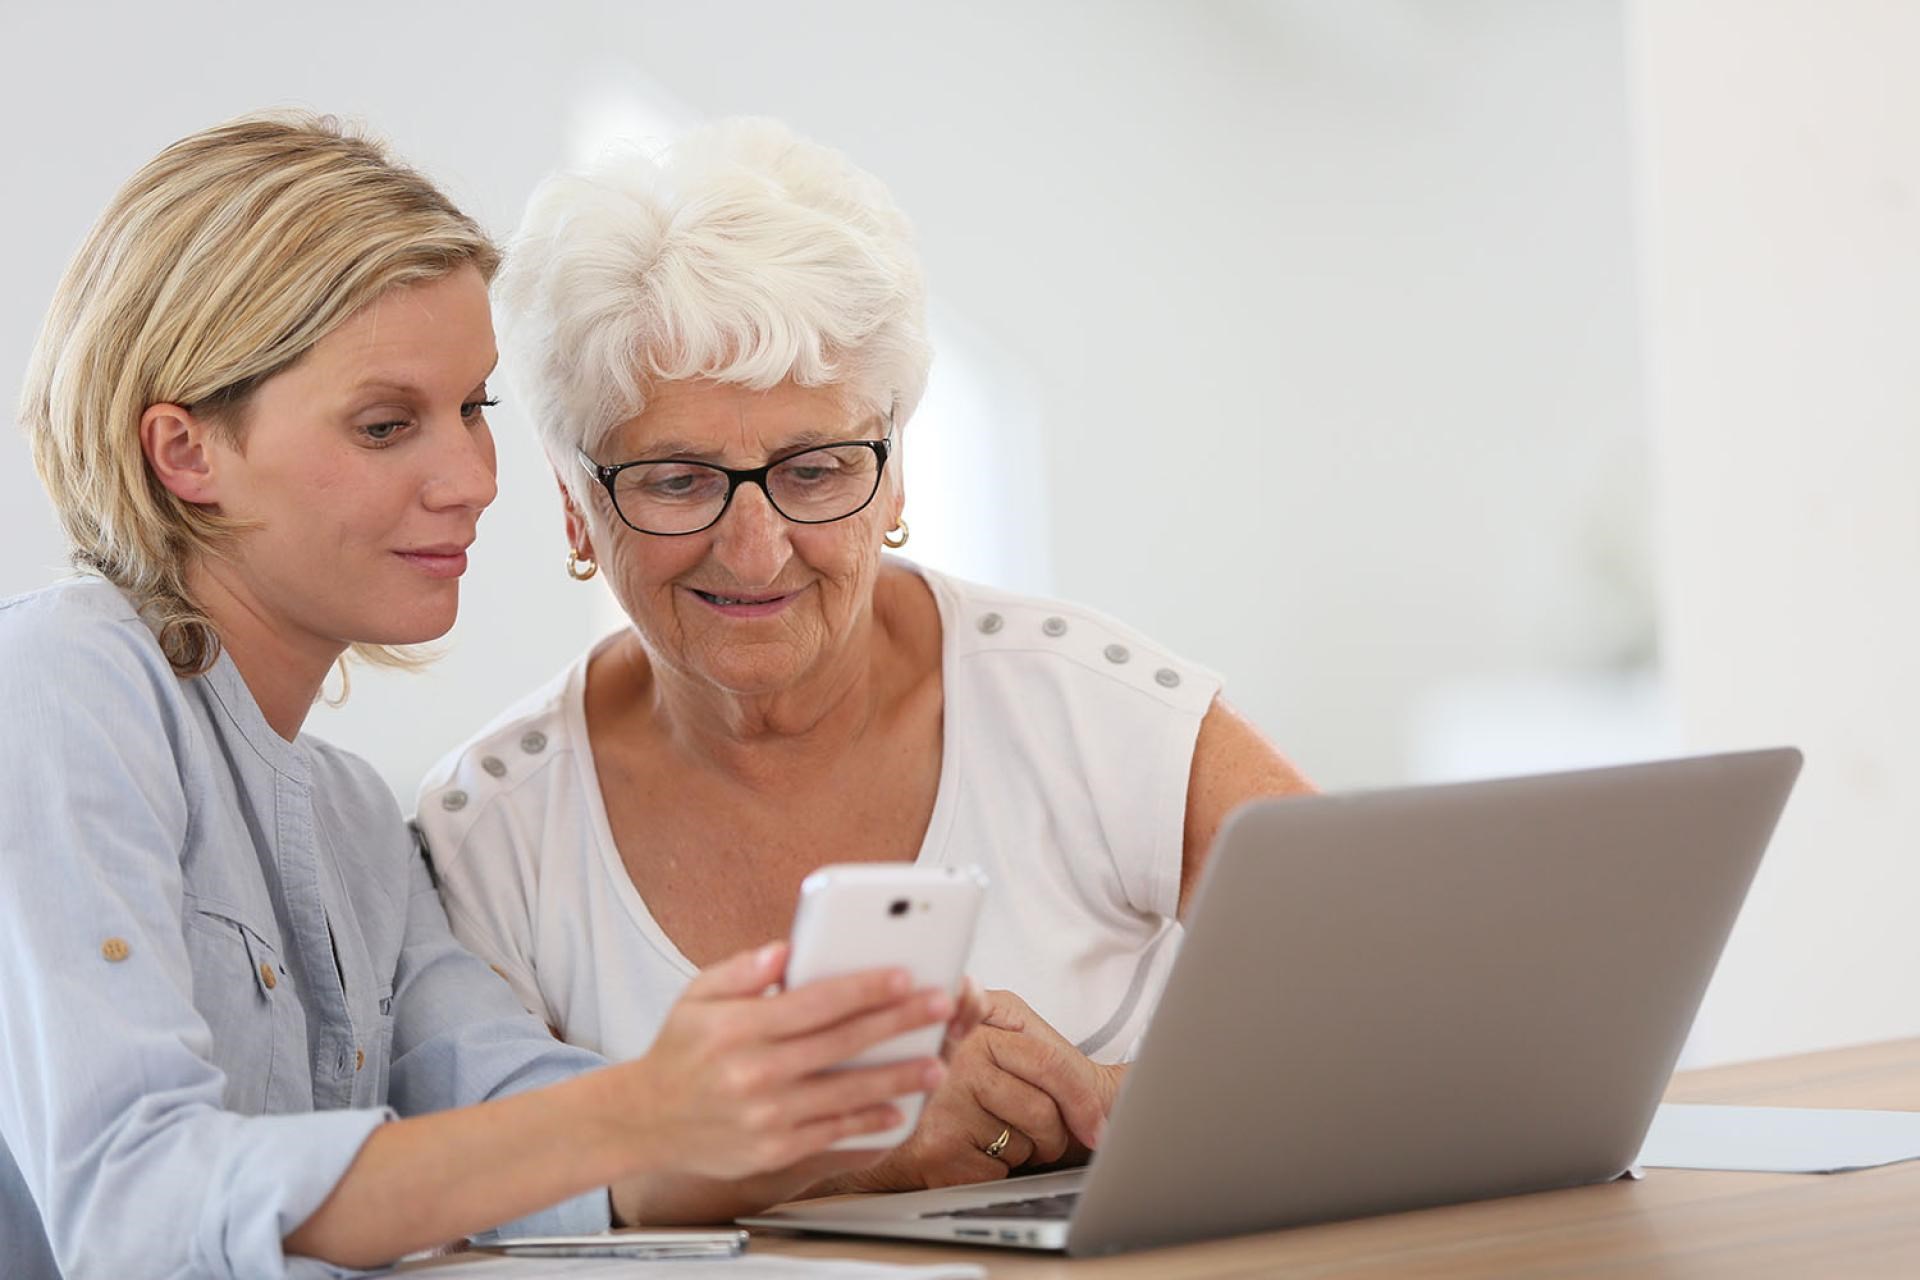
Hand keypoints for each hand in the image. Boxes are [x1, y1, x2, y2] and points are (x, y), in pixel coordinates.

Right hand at [604, 940, 950, 1216]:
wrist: (642, 1121)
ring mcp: (766, 1115)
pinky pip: (831, 1132)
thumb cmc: (679, 1054)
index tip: (904, 975)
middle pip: (842, 1042)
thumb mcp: (696, 996)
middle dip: (898, 1022)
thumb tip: (786, 950)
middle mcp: (754, 1072)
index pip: (817, 1002)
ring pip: (846, 1092)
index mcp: (738, 1027)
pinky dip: (868, 1122)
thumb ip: (741, 970)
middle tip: (939, 1007)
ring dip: (897, 1078)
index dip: (866, 987)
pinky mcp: (773, 1150)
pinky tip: (896, 1109)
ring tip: (934, 1065)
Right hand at [813, 988, 1125, 1193]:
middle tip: (1039, 1130)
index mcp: (975, 1019)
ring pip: (1022, 1144)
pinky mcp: (934, 1148)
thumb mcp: (1000, 1030)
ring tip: (998, 1134)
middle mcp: (952, 1056)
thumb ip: (994, 1009)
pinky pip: (997, 1171)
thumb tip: (962, 987)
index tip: (1097, 1128)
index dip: (1082, 1101)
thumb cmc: (980, 1078)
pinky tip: (974, 1153)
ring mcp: (941, 1104)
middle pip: (1041, 1111)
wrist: (920, 1131)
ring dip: (1023, 1152)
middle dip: (1052, 1133)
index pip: (1049, 1064)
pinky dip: (997, 1171)